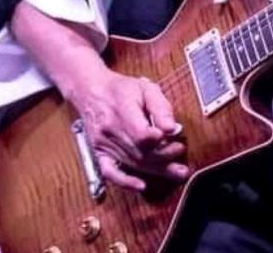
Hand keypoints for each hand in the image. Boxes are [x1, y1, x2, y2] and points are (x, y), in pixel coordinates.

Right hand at [68, 69, 186, 191]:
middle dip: (165, 156)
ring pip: (132, 163)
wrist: (91, 91)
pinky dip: (125, 181)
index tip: (175, 137)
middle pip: (140, 152)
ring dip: (156, 169)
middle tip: (180, 151)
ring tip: (177, 170)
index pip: (141, 134)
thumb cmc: (121, 88)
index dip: (160, 140)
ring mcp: (103, 143)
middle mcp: (110, 129)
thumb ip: (160, 107)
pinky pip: (110, 172)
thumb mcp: (146, 88)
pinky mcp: (99, 152)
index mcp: (121, 109)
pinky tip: (141, 185)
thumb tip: (172, 128)